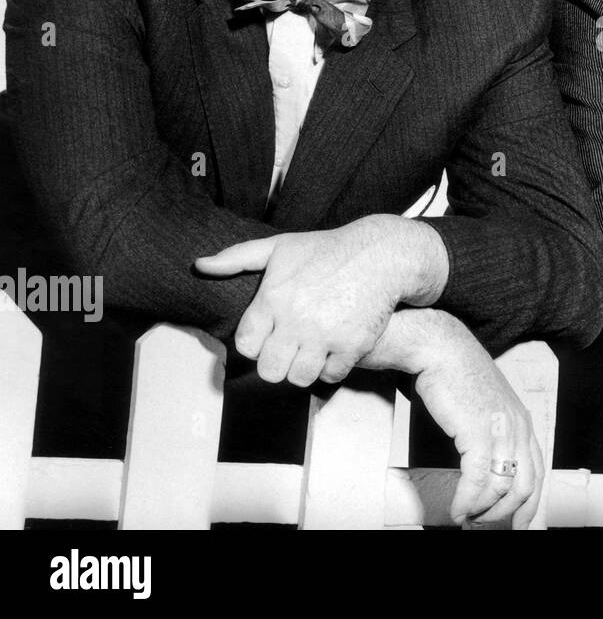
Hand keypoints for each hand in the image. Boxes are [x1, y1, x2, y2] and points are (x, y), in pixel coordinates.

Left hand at [195, 215, 447, 387]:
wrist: (380, 254)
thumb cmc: (328, 250)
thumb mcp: (280, 247)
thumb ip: (237, 257)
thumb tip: (200, 266)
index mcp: (273, 298)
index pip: (247, 346)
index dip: (256, 344)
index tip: (270, 335)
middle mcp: (296, 319)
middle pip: (270, 370)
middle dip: (278, 362)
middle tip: (290, 349)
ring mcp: (325, 335)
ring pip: (298, 378)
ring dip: (303, 368)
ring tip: (310, 352)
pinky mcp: (352, 345)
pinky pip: (331, 376)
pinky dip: (331, 368)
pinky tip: (333, 351)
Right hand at [395, 313, 544, 529]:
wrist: (442, 350)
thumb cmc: (459, 375)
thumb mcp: (488, 406)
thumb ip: (496, 433)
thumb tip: (490, 467)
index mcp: (523, 422)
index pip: (537, 473)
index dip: (528, 503)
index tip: (518, 522)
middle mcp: (518, 427)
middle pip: (524, 486)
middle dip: (504, 514)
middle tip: (484, 524)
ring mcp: (501, 430)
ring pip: (500, 488)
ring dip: (482, 510)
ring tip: (466, 518)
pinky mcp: (478, 432)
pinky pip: (477, 480)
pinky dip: (466, 500)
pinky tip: (458, 508)